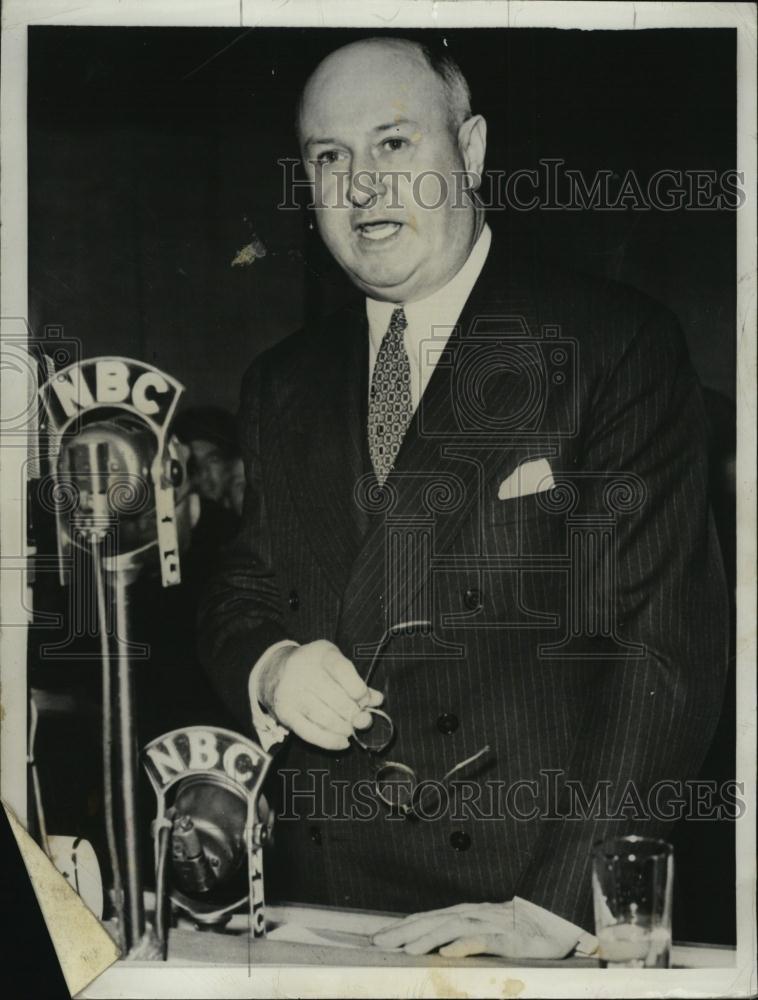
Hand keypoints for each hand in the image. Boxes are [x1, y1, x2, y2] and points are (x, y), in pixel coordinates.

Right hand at [258, 640, 382, 750]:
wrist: (275, 671)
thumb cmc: (314, 667)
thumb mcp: (335, 664)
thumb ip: (356, 682)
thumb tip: (377, 700)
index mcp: (321, 654)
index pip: (341, 669)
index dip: (357, 688)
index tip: (365, 699)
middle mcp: (303, 671)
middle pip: (335, 698)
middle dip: (354, 713)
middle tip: (362, 720)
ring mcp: (292, 693)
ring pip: (324, 717)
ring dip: (344, 727)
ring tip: (351, 729)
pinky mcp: (285, 713)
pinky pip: (310, 732)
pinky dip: (329, 741)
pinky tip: (342, 742)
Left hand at [371, 900, 580, 958]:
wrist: (560, 923)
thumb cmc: (524, 930)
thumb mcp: (490, 932)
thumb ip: (466, 935)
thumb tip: (439, 947)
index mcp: (468, 913)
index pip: (429, 918)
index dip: (404, 925)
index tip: (380, 936)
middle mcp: (475, 914)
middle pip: (433, 920)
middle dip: (404, 930)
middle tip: (378, 943)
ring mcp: (491, 924)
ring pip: (453, 928)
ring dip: (427, 937)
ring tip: (406, 949)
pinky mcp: (509, 939)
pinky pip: (483, 941)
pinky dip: (464, 944)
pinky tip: (448, 953)